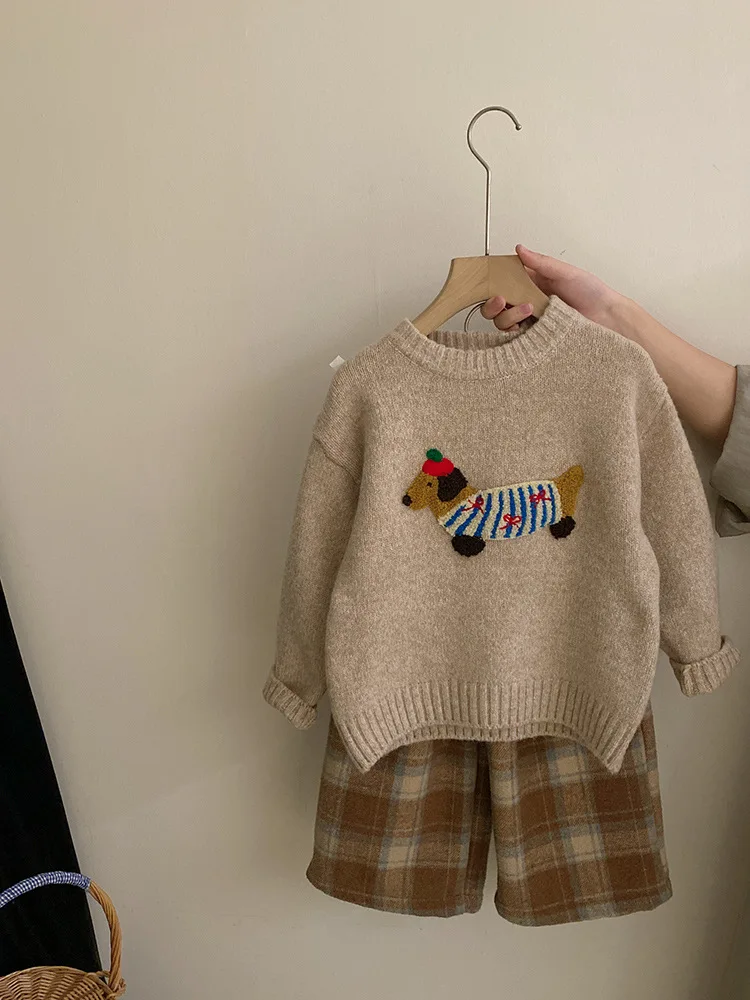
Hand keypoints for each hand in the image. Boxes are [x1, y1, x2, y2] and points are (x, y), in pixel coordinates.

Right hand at [480, 245, 621, 331]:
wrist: (608, 317)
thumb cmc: (592, 293)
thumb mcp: (566, 272)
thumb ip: (541, 262)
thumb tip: (520, 249)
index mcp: (533, 284)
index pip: (504, 283)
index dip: (494, 283)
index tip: (492, 282)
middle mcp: (529, 302)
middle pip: (497, 306)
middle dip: (493, 304)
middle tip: (501, 299)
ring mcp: (531, 321)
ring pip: (503, 322)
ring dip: (508, 315)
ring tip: (529, 309)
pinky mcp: (536, 338)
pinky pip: (515, 338)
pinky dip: (515, 332)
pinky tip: (526, 324)